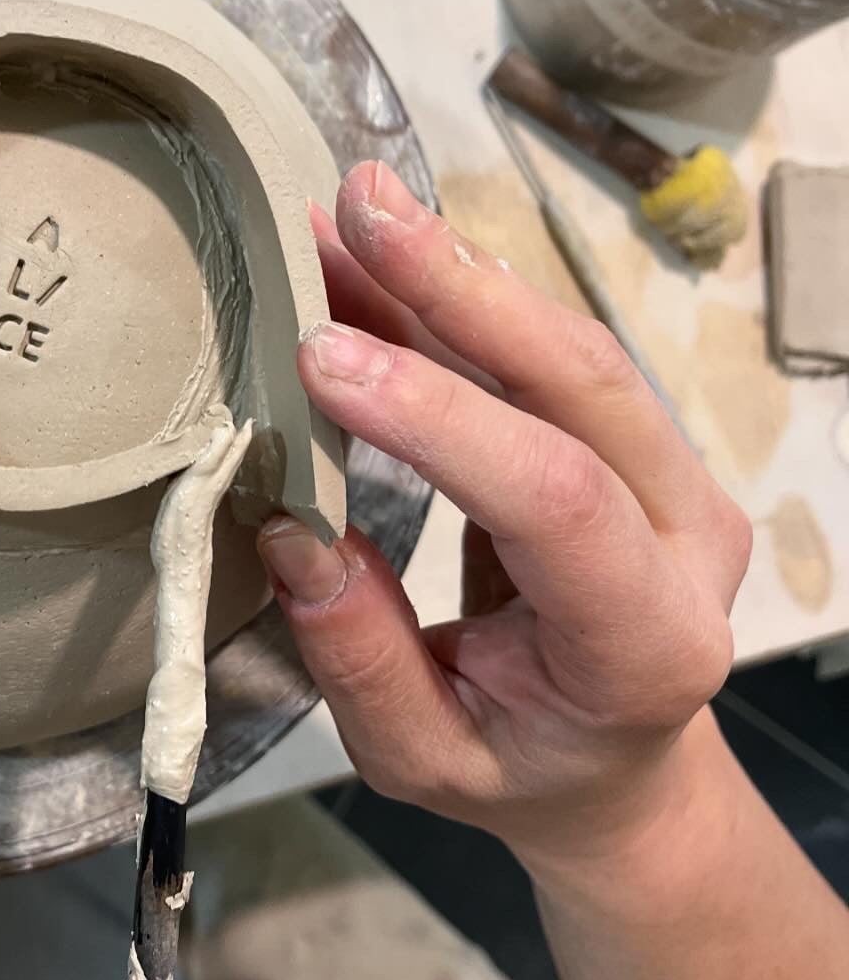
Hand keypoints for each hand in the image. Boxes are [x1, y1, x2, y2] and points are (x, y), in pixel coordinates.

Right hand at [258, 160, 748, 867]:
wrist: (616, 766)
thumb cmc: (518, 771)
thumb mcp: (424, 758)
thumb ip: (360, 657)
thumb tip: (292, 525)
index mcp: (646, 641)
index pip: (557, 500)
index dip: (440, 418)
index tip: (322, 357)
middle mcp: (687, 538)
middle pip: (586, 382)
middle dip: (461, 285)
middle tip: (355, 208)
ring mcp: (671, 476)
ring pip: (567, 345)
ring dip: (450, 269)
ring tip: (348, 209)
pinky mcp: (631, 441)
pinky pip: (546, 352)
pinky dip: (455, 297)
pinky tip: (379, 254)